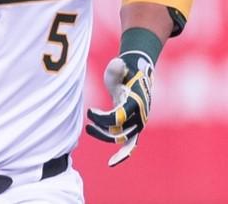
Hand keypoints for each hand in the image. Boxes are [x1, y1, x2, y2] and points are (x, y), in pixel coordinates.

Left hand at [85, 51, 154, 165]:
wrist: (138, 73)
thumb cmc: (125, 70)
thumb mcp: (119, 66)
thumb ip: (117, 67)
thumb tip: (118, 63)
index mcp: (135, 103)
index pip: (117, 118)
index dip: (102, 118)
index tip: (90, 112)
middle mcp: (139, 116)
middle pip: (117, 132)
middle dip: (101, 130)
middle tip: (88, 124)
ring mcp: (138, 123)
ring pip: (120, 139)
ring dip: (104, 137)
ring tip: (89, 128)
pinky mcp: (135, 127)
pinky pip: (131, 145)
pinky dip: (123, 155)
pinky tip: (111, 163)